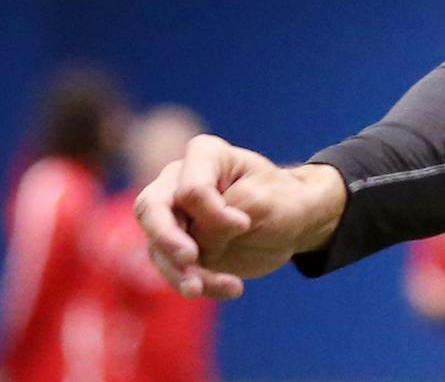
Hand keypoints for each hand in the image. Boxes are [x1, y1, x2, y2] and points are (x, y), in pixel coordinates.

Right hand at [134, 133, 346, 300]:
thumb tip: (192, 243)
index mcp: (205, 154)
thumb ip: (220, 219)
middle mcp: (178, 179)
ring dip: (181, 273)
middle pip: (151, 208)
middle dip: (167, 239)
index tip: (243, 224)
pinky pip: (173, 269)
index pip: (190, 188)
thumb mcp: (263, 203)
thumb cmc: (281, 201)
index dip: (214, 213)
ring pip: (158, 246)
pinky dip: (198, 283)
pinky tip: (231, 288)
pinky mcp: (176, 245)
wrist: (293, 220)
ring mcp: (172, 213)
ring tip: (204, 289)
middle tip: (190, 260)